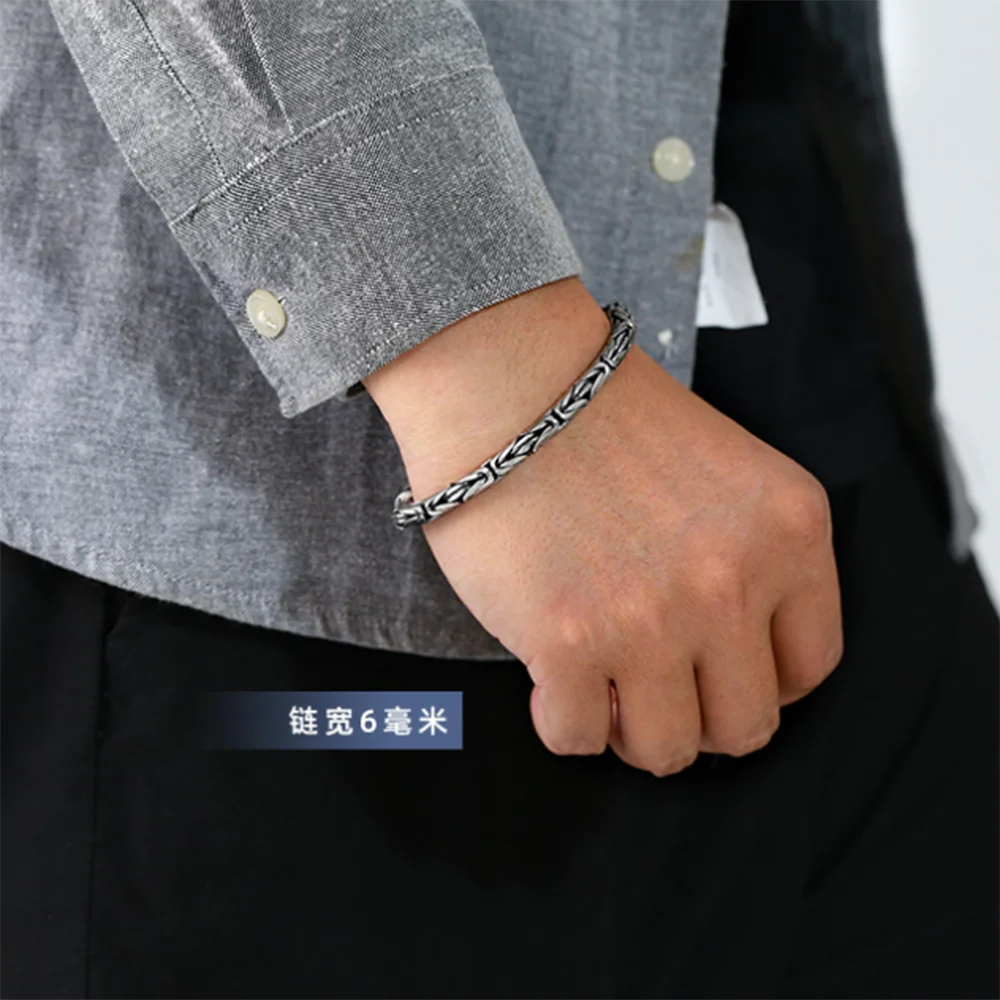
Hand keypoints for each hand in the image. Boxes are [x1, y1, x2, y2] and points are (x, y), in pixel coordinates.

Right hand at [364, 278, 842, 775]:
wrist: (508, 375)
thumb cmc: (603, 419)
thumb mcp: (728, 475)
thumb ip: (751, 561)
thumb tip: (729, 661)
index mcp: (789, 531)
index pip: (810, 667)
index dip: (758, 685)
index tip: (716, 674)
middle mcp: (733, 581)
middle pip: (745, 727)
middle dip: (696, 718)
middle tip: (652, 686)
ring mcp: (652, 618)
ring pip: (667, 750)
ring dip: (630, 729)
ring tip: (601, 683)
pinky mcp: (568, 641)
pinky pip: (576, 737)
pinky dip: (561, 718)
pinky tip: (548, 672)